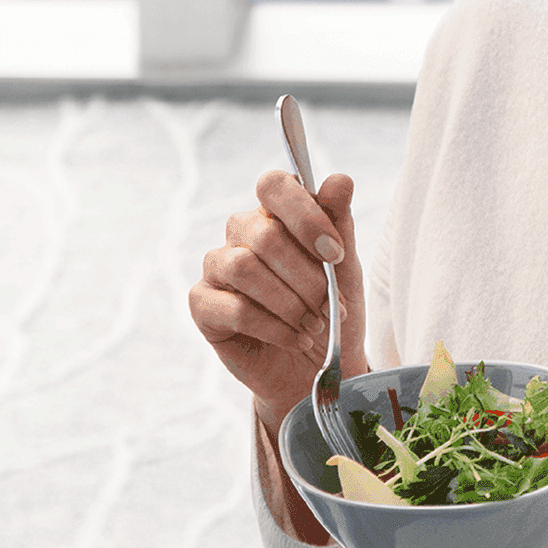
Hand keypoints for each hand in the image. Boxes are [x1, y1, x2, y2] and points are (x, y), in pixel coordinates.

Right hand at [189, 168, 369, 433]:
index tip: (336, 254)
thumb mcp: (345, 268)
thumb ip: (339, 223)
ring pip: (243, 267)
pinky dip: (273, 327)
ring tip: (313, 325)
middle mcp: (241, 232)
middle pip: (264, 233)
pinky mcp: (202, 304)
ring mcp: (217, 266)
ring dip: (288, 302)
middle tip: (329, 305)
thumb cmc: (332, 309)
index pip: (274, 185)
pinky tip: (295, 339)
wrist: (318, 367)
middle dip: (305, 275)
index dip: (305, 216)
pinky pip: (233, 307)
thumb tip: (340, 179)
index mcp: (275, 211)